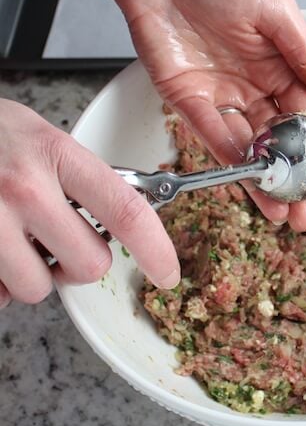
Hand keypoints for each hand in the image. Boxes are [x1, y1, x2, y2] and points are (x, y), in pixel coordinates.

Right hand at [0, 99, 179, 307]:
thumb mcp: (42, 138)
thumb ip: (83, 178)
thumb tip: (124, 220)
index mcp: (56, 155)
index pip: (126, 211)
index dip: (156, 249)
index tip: (168, 272)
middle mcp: (24, 188)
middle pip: (89, 265)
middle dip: (80, 263)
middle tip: (60, 241)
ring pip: (39, 288)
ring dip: (34, 274)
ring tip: (16, 241)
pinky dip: (0, 282)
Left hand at [111, 0, 305, 231]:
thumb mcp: (275, 7)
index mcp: (283, 68)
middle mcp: (256, 89)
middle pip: (281, 145)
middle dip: (297, 182)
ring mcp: (223, 98)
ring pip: (249, 150)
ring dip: (265, 184)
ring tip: (285, 216)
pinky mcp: (189, 101)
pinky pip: (213, 136)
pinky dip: (231, 162)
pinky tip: (251, 186)